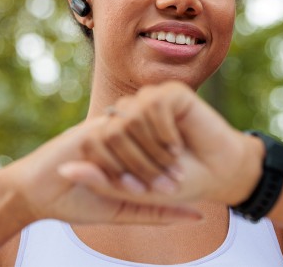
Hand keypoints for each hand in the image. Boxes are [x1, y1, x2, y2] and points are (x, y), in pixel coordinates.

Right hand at [0, 116, 200, 226]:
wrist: (34, 196)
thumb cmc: (78, 202)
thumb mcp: (125, 210)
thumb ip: (159, 211)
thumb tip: (199, 215)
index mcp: (131, 148)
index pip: (163, 141)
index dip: (176, 159)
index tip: (185, 182)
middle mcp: (119, 134)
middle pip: (155, 132)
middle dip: (168, 159)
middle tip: (178, 183)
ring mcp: (103, 130)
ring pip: (137, 132)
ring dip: (149, 160)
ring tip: (159, 185)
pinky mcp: (87, 132)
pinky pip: (114, 136)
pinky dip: (125, 158)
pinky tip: (130, 181)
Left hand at [58, 81, 263, 206]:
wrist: (218, 175)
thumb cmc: (175, 184)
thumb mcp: (133, 190)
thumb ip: (100, 181)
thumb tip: (64, 170)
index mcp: (115, 134)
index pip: (92, 142)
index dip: (112, 169)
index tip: (137, 190)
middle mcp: (128, 112)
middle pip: (111, 131)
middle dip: (136, 163)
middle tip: (162, 182)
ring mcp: (149, 100)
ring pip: (131, 118)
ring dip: (153, 150)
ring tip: (172, 165)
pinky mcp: (172, 92)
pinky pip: (155, 106)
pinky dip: (165, 133)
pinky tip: (178, 147)